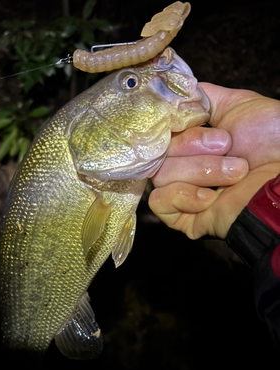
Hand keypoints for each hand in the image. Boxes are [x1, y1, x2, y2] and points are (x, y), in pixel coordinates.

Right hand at [149, 83, 279, 238]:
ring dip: (201, 171)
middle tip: (227, 146)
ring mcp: (183, 193)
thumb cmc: (273, 141)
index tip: (194, 120)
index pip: (158, 130)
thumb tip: (170, 95)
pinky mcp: (183, 218)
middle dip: (192, 147)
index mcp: (192, 142)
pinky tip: (210, 197)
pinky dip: (183, 195)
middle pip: (158, 152)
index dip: (169, 124)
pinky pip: (159, 202)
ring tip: (235, 172)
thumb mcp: (238, 105)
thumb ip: (201, 98)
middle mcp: (183, 166)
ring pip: (160, 176)